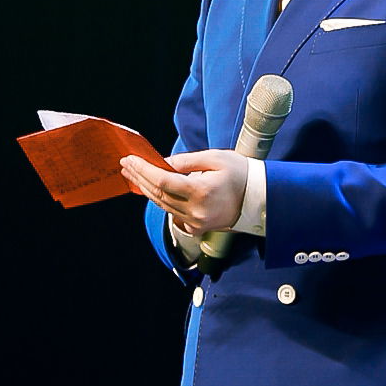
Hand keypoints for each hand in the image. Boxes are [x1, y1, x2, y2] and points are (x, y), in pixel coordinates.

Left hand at [121, 149, 247, 236]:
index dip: (143, 170)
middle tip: (126, 165)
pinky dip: (160, 200)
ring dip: (146, 189)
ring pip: (162, 205)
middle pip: (158, 195)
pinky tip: (152, 189)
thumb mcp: (216, 158)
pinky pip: (172, 213)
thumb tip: (163, 164)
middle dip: (139, 178)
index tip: (130, 159)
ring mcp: (196, 222)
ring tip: (133, 175)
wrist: (259, 199)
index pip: (162, 181)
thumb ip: (187, 161)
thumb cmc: (241, 174)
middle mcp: (196, 211)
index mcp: (201, 192)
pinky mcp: (197, 227)